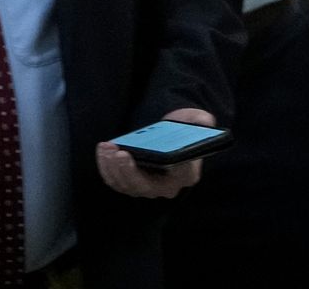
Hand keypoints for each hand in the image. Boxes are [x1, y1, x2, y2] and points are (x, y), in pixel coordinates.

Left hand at [94, 107, 215, 198]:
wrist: (169, 136)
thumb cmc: (183, 128)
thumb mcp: (197, 119)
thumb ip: (201, 120)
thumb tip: (204, 123)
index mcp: (188, 175)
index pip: (182, 175)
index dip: (174, 170)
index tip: (168, 161)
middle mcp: (167, 187)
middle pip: (144, 186)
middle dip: (128, 171)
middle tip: (121, 153)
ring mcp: (146, 188)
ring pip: (125, 185)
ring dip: (112, 167)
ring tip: (108, 147)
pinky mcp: (130, 184)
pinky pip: (115, 181)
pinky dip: (107, 167)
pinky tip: (104, 151)